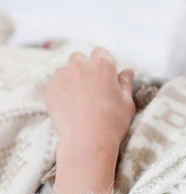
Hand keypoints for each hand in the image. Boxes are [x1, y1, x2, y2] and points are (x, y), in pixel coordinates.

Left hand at [44, 48, 134, 193]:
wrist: (87, 140)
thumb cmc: (113, 122)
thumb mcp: (127, 102)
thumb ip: (126, 83)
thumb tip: (128, 71)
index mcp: (103, 64)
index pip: (101, 52)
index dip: (103, 63)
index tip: (105, 76)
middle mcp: (81, 65)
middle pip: (80, 57)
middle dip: (85, 67)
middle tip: (91, 86)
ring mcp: (63, 75)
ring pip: (66, 70)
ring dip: (72, 78)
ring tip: (78, 98)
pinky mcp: (50, 88)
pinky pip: (55, 84)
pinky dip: (61, 90)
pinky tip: (69, 106)